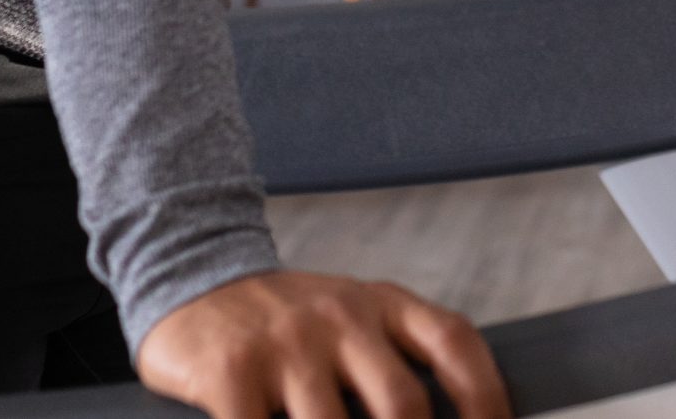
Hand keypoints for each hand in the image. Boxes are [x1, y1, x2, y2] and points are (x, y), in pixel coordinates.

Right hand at [138, 270, 507, 418]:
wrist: (189, 272)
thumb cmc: (287, 321)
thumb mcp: (352, 319)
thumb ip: (394, 364)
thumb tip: (453, 416)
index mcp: (383, 303)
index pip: (455, 345)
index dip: (486, 397)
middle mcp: (343, 317)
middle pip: (403, 405)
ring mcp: (288, 344)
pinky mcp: (231, 372)